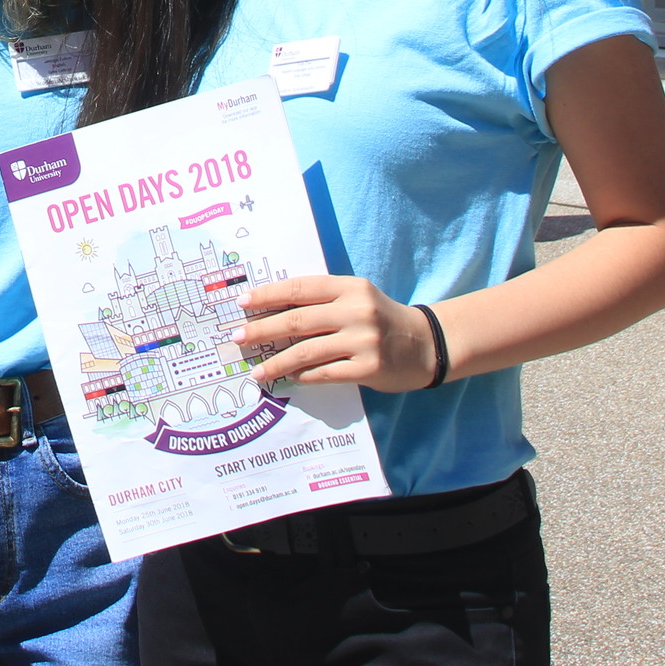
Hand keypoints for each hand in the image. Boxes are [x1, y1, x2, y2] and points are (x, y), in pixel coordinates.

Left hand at [228, 275, 439, 393]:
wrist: (427, 344)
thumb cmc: (382, 318)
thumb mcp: (357, 298)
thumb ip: (323, 301)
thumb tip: (273, 310)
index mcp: (350, 288)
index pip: (300, 289)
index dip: (268, 295)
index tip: (242, 303)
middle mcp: (356, 311)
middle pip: (297, 321)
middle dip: (262, 330)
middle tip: (237, 339)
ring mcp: (363, 341)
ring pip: (306, 352)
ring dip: (276, 361)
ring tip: (255, 370)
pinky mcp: (368, 368)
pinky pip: (324, 373)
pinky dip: (302, 376)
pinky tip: (288, 377)